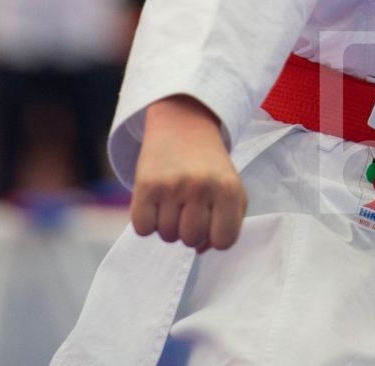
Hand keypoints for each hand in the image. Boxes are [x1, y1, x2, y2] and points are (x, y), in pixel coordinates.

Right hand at [130, 94, 246, 252]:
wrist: (183, 124)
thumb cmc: (209, 165)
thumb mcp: (231, 188)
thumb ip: (228, 223)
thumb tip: (201, 250)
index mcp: (228, 189)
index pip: (224, 242)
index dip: (215, 237)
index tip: (210, 221)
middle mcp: (201, 187)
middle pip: (191, 241)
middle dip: (189, 230)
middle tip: (188, 208)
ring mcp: (172, 186)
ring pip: (166, 236)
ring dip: (168, 225)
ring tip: (173, 201)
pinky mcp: (146, 184)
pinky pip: (142, 228)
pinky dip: (146, 222)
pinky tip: (155, 202)